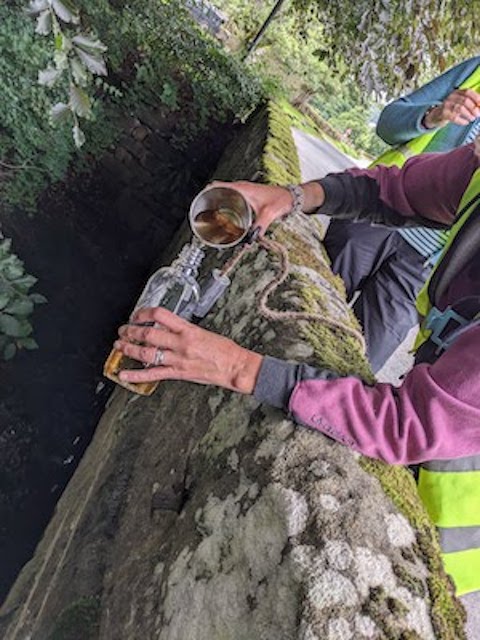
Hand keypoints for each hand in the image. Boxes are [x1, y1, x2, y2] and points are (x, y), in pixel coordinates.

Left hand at [114, 307, 263, 393]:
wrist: (236, 367)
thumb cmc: (226, 351)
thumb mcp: (205, 332)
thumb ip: (186, 330)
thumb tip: (170, 326)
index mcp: (188, 330)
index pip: (161, 315)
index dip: (144, 313)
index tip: (138, 315)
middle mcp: (181, 343)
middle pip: (148, 334)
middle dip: (131, 331)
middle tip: (124, 330)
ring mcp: (178, 359)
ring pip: (146, 353)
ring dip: (129, 348)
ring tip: (119, 346)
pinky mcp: (178, 373)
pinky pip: (153, 374)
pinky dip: (136, 374)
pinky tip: (124, 373)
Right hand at [210, 180, 325, 233]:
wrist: (290, 197)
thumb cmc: (280, 200)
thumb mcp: (269, 213)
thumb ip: (259, 227)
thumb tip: (250, 239)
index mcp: (242, 188)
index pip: (218, 186)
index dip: (206, 192)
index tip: (198, 201)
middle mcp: (241, 188)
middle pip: (218, 191)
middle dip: (209, 200)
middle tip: (202, 213)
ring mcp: (243, 192)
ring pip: (224, 195)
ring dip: (216, 203)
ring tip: (209, 216)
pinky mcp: (246, 198)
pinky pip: (231, 199)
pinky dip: (225, 205)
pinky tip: (224, 217)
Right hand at [423, 89, 479, 127]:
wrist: (436, 116)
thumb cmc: (452, 109)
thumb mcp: (461, 103)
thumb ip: (471, 103)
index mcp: (457, 92)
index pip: (468, 92)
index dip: (476, 98)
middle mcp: (451, 97)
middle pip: (465, 101)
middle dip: (473, 108)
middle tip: (478, 115)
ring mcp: (446, 105)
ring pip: (460, 108)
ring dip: (468, 115)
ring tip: (472, 119)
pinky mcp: (443, 114)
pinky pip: (454, 117)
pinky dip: (462, 120)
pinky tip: (466, 122)